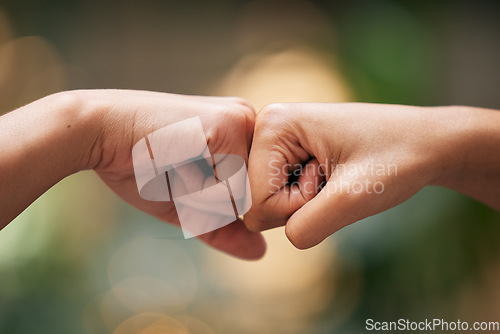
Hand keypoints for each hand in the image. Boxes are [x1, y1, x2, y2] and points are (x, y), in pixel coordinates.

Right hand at [82, 90, 264, 258]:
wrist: (100, 133)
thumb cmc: (142, 166)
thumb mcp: (189, 204)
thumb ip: (224, 227)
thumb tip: (261, 252)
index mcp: (244, 137)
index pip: (257, 198)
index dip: (218, 205)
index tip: (183, 175)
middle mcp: (251, 124)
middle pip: (254, 200)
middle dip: (212, 203)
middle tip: (178, 172)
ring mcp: (243, 122)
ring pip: (245, 198)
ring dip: (203, 199)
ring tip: (176, 166)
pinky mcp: (229, 125)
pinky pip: (230, 189)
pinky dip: (197, 191)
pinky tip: (174, 161)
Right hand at [244, 103, 499, 248]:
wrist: (428, 143)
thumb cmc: (396, 160)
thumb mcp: (352, 198)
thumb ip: (305, 226)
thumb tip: (274, 233)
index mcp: (273, 124)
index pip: (258, 199)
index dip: (297, 206)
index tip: (332, 180)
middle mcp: (268, 127)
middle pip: (260, 200)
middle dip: (301, 205)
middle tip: (337, 179)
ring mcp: (280, 139)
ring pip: (272, 201)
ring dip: (308, 202)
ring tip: (338, 175)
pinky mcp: (291, 151)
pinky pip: (284, 194)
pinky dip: (311, 197)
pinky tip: (334, 176)